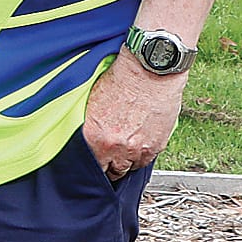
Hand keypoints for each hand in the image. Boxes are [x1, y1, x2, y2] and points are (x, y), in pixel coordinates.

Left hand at [81, 51, 185, 179]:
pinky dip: (141, 157)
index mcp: (93, 136)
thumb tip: (86, 137)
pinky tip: (138, 145)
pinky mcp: (155, 146)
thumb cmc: (123, 79)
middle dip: (108, 166)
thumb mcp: (92, 102)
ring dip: (125, 162)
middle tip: (108, 158)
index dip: (91, 165)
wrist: (150, 69)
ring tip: (124, 150)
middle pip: (109, 172)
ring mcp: (137, 149)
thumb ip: (89, 125)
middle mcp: (114, 147)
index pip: (88, 165)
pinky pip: (145, 162)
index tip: (93, 163)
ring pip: (128, 169)